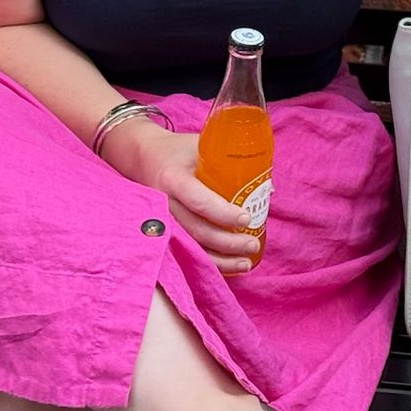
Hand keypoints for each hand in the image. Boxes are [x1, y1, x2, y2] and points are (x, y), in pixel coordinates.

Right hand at [101, 121, 261, 276]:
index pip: (199, 201)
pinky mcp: (163, 232)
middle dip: (227, 242)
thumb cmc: (178, 150)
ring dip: (220, 260)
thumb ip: (230, 161)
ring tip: (246, 263)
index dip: (223, 213)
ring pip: (190, 247)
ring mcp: (161, 221)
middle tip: (253, 244)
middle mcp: (164, 203)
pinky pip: (186, 251)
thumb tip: (268, 187)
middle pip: (197, 230)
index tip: (246, 219)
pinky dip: (208, 261)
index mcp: (173, 179)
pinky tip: (228, 266)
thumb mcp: (200, 145)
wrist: (143, 157)